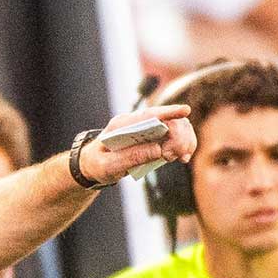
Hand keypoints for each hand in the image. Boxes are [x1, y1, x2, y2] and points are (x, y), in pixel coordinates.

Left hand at [77, 105, 196, 185]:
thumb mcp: (109, 166)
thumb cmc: (97, 164)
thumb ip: (131, 157)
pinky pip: (174, 136)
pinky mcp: (153, 136)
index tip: (185, 111)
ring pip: (175, 126)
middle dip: (179, 136)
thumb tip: (158, 149)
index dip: (168, 112)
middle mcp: (136, 122)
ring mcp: (146, 127)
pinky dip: (182, 145)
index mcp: (121, 125)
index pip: (148, 114)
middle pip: (167, 120)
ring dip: (184, 141)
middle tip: (176, 156)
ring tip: (181, 158)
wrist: (92, 165)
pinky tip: (182, 157)